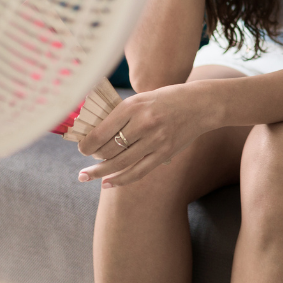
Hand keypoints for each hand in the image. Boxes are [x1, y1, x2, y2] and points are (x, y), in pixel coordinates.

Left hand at [76, 82, 209, 186]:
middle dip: (94, 158)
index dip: (86, 144)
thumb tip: (95, 134)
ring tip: (87, 176)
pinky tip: (107, 183)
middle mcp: (143, 123)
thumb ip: (121, 115)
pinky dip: (120, 180)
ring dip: (101, 172)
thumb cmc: (166, 99)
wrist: (200, 105)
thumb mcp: (141, 99)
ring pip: (120, 163)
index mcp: (133, 106)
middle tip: (88, 160)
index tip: (81, 148)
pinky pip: (137, 172)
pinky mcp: (165, 153)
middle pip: (109, 149)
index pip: (101, 131)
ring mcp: (155, 140)